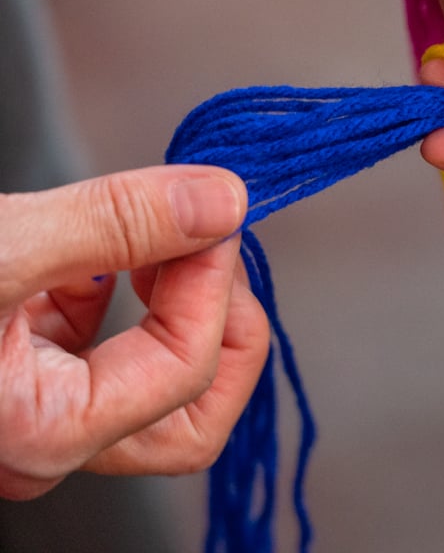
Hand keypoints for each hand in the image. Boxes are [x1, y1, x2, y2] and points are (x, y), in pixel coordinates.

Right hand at [0, 165, 268, 499]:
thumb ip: (113, 223)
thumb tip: (223, 200)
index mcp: (47, 431)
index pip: (190, 370)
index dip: (213, 282)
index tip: (211, 211)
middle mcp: (47, 442)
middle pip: (195, 410)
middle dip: (221, 319)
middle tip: (212, 243)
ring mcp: (33, 415)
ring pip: (154, 383)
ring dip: (176, 305)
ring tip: (164, 236)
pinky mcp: (16, 378)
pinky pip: (100, 351)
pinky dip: (117, 296)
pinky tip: (101, 252)